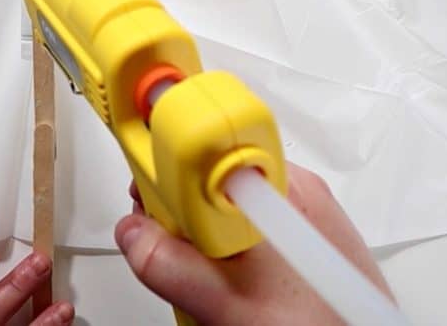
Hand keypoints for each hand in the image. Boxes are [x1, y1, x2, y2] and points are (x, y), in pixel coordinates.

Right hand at [116, 162, 394, 324]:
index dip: (164, 171)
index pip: (202, 146)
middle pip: (209, 177)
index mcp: (275, 185)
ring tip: (214, 287)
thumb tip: (133, 232)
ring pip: (227, 204)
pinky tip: (237, 288)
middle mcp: (292, 187)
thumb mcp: (225, 300)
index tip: (147, 198)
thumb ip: (167, 263)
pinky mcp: (313, 231)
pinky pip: (252, 223)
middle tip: (181, 259)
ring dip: (205, 240)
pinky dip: (233, 249)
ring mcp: (305, 209)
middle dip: (181, 217)